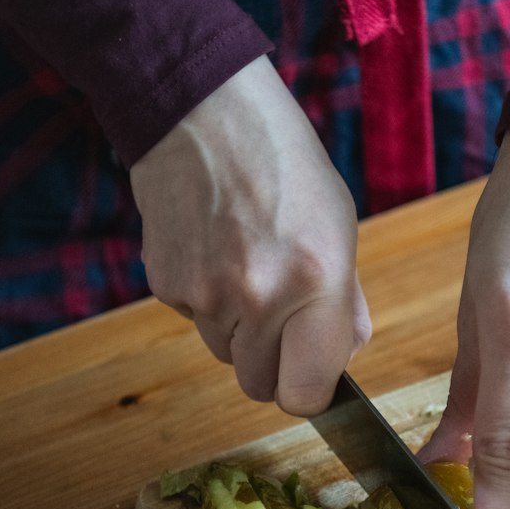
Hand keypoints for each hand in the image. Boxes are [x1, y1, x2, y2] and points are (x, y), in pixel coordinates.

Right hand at [129, 55, 370, 414]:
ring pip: (224, 354)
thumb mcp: (338, 226)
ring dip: (239, 330)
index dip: (309, 389)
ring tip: (246, 264)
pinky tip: (215, 249)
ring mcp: (205, 294)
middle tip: (280, 315)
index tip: (311, 371)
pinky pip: (194, 321)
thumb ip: (343, 301)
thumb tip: (343, 356)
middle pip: (258, 386)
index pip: (305, 393)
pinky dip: (206, 300)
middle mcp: (259, 297)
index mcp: (316, 282)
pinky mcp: (166, 285)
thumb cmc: (282, 163)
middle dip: (273, 363)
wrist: (202, 115)